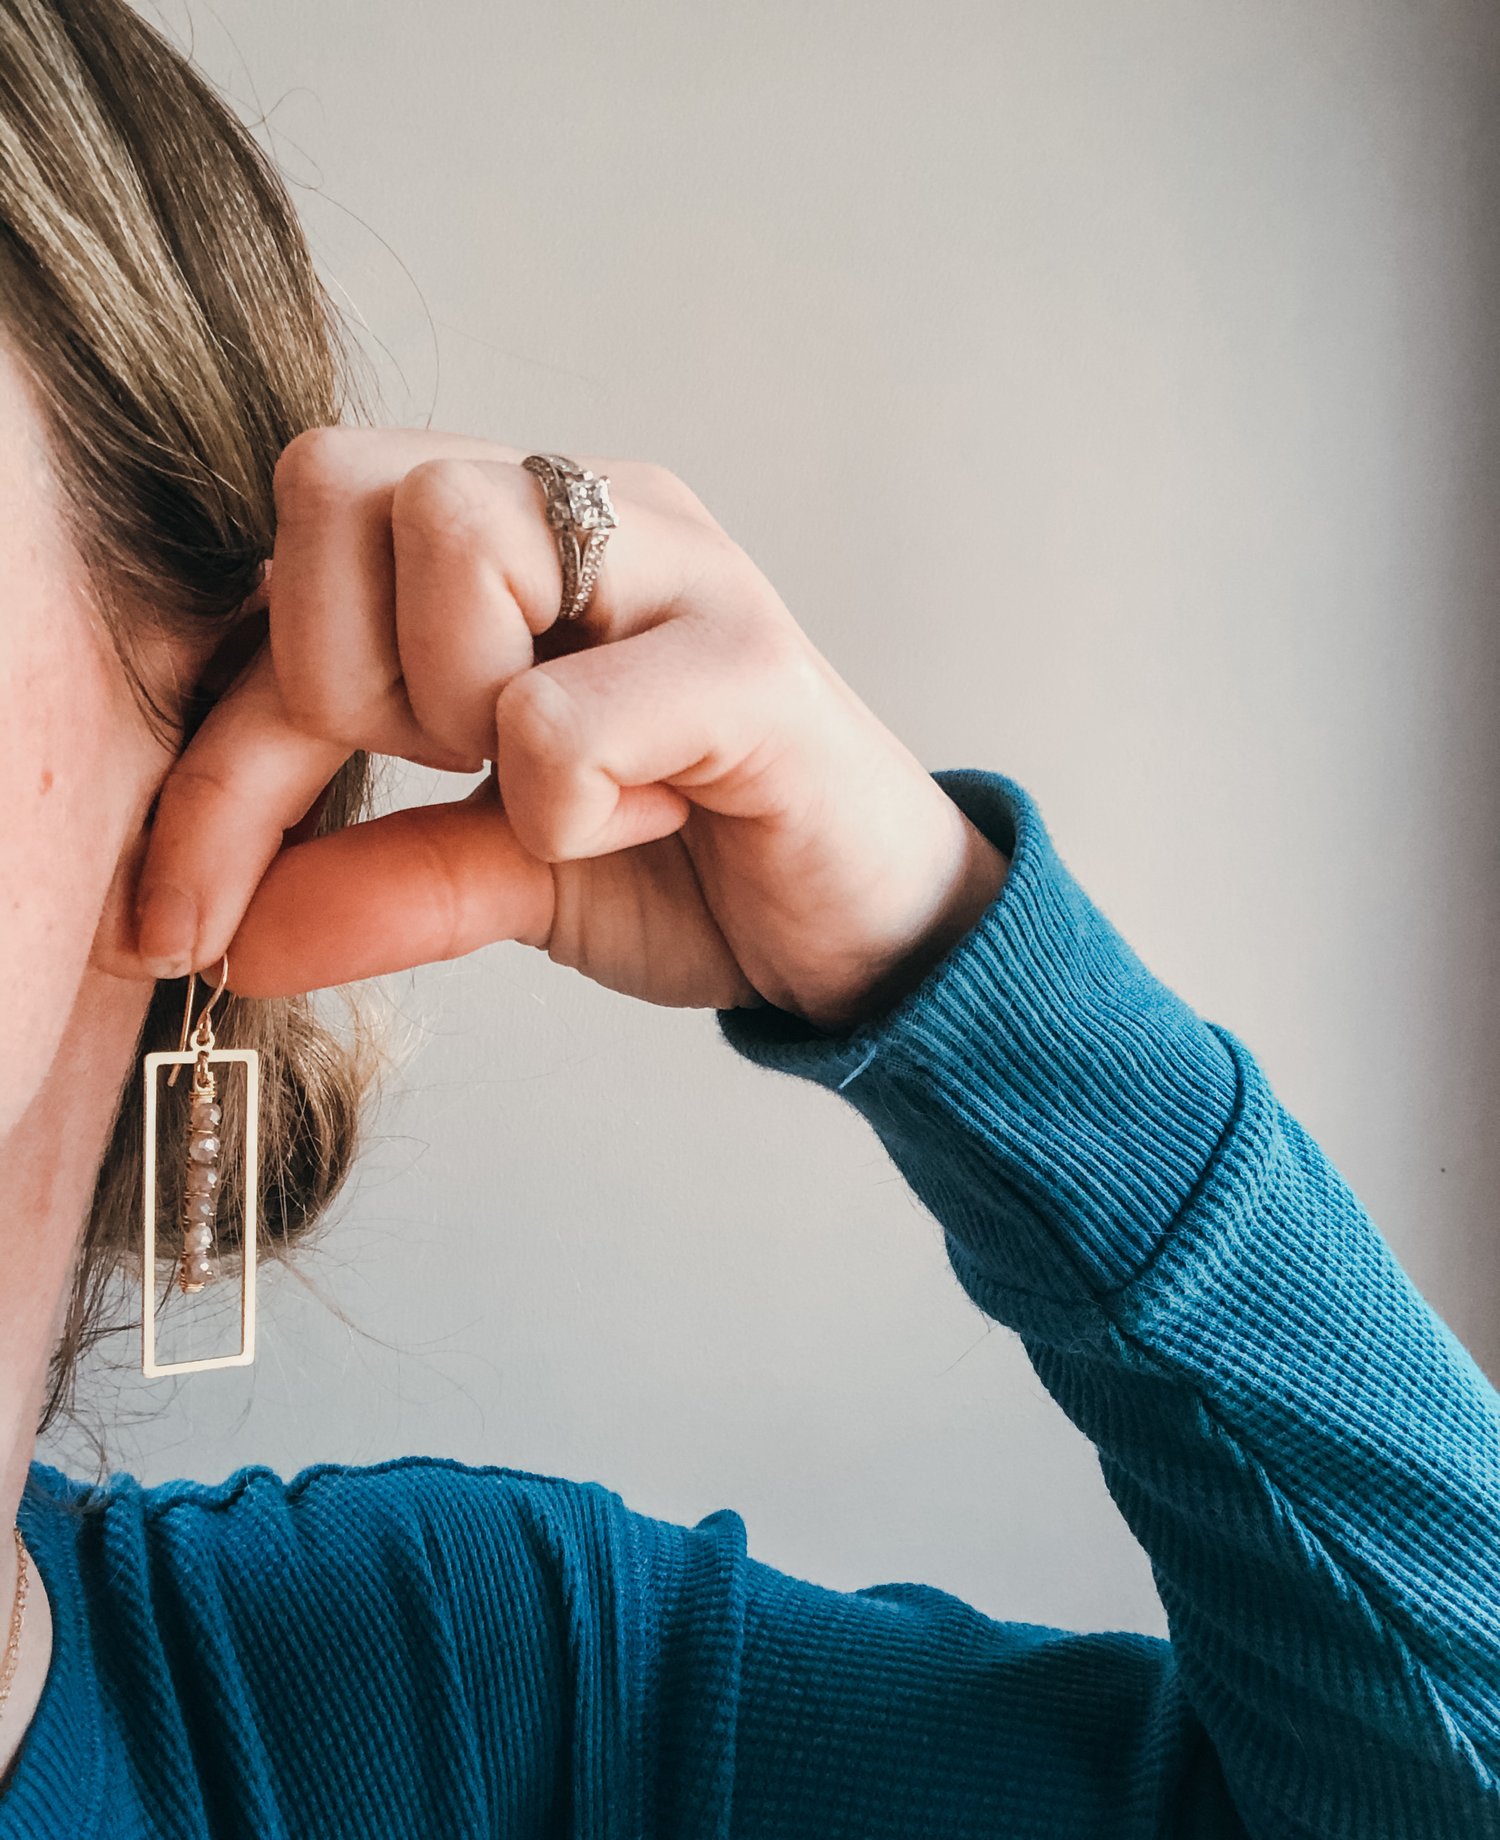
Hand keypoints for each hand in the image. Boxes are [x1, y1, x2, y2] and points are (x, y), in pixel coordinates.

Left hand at [97, 429, 1008, 1033]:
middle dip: (346, 683)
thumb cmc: (696, 867)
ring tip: (568, 785)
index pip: (290, 572)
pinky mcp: (751, 656)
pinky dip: (572, 808)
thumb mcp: (501, 875)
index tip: (177, 919)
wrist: (865, 934)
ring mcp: (679, 561)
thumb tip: (224, 938)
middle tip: (459, 771)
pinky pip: (560, 717)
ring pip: (448, 541)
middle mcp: (591, 509)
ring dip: (467, 716)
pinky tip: (664, 813)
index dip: (216, 755)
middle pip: (336, 480)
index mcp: (515, 537)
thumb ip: (371, 880)